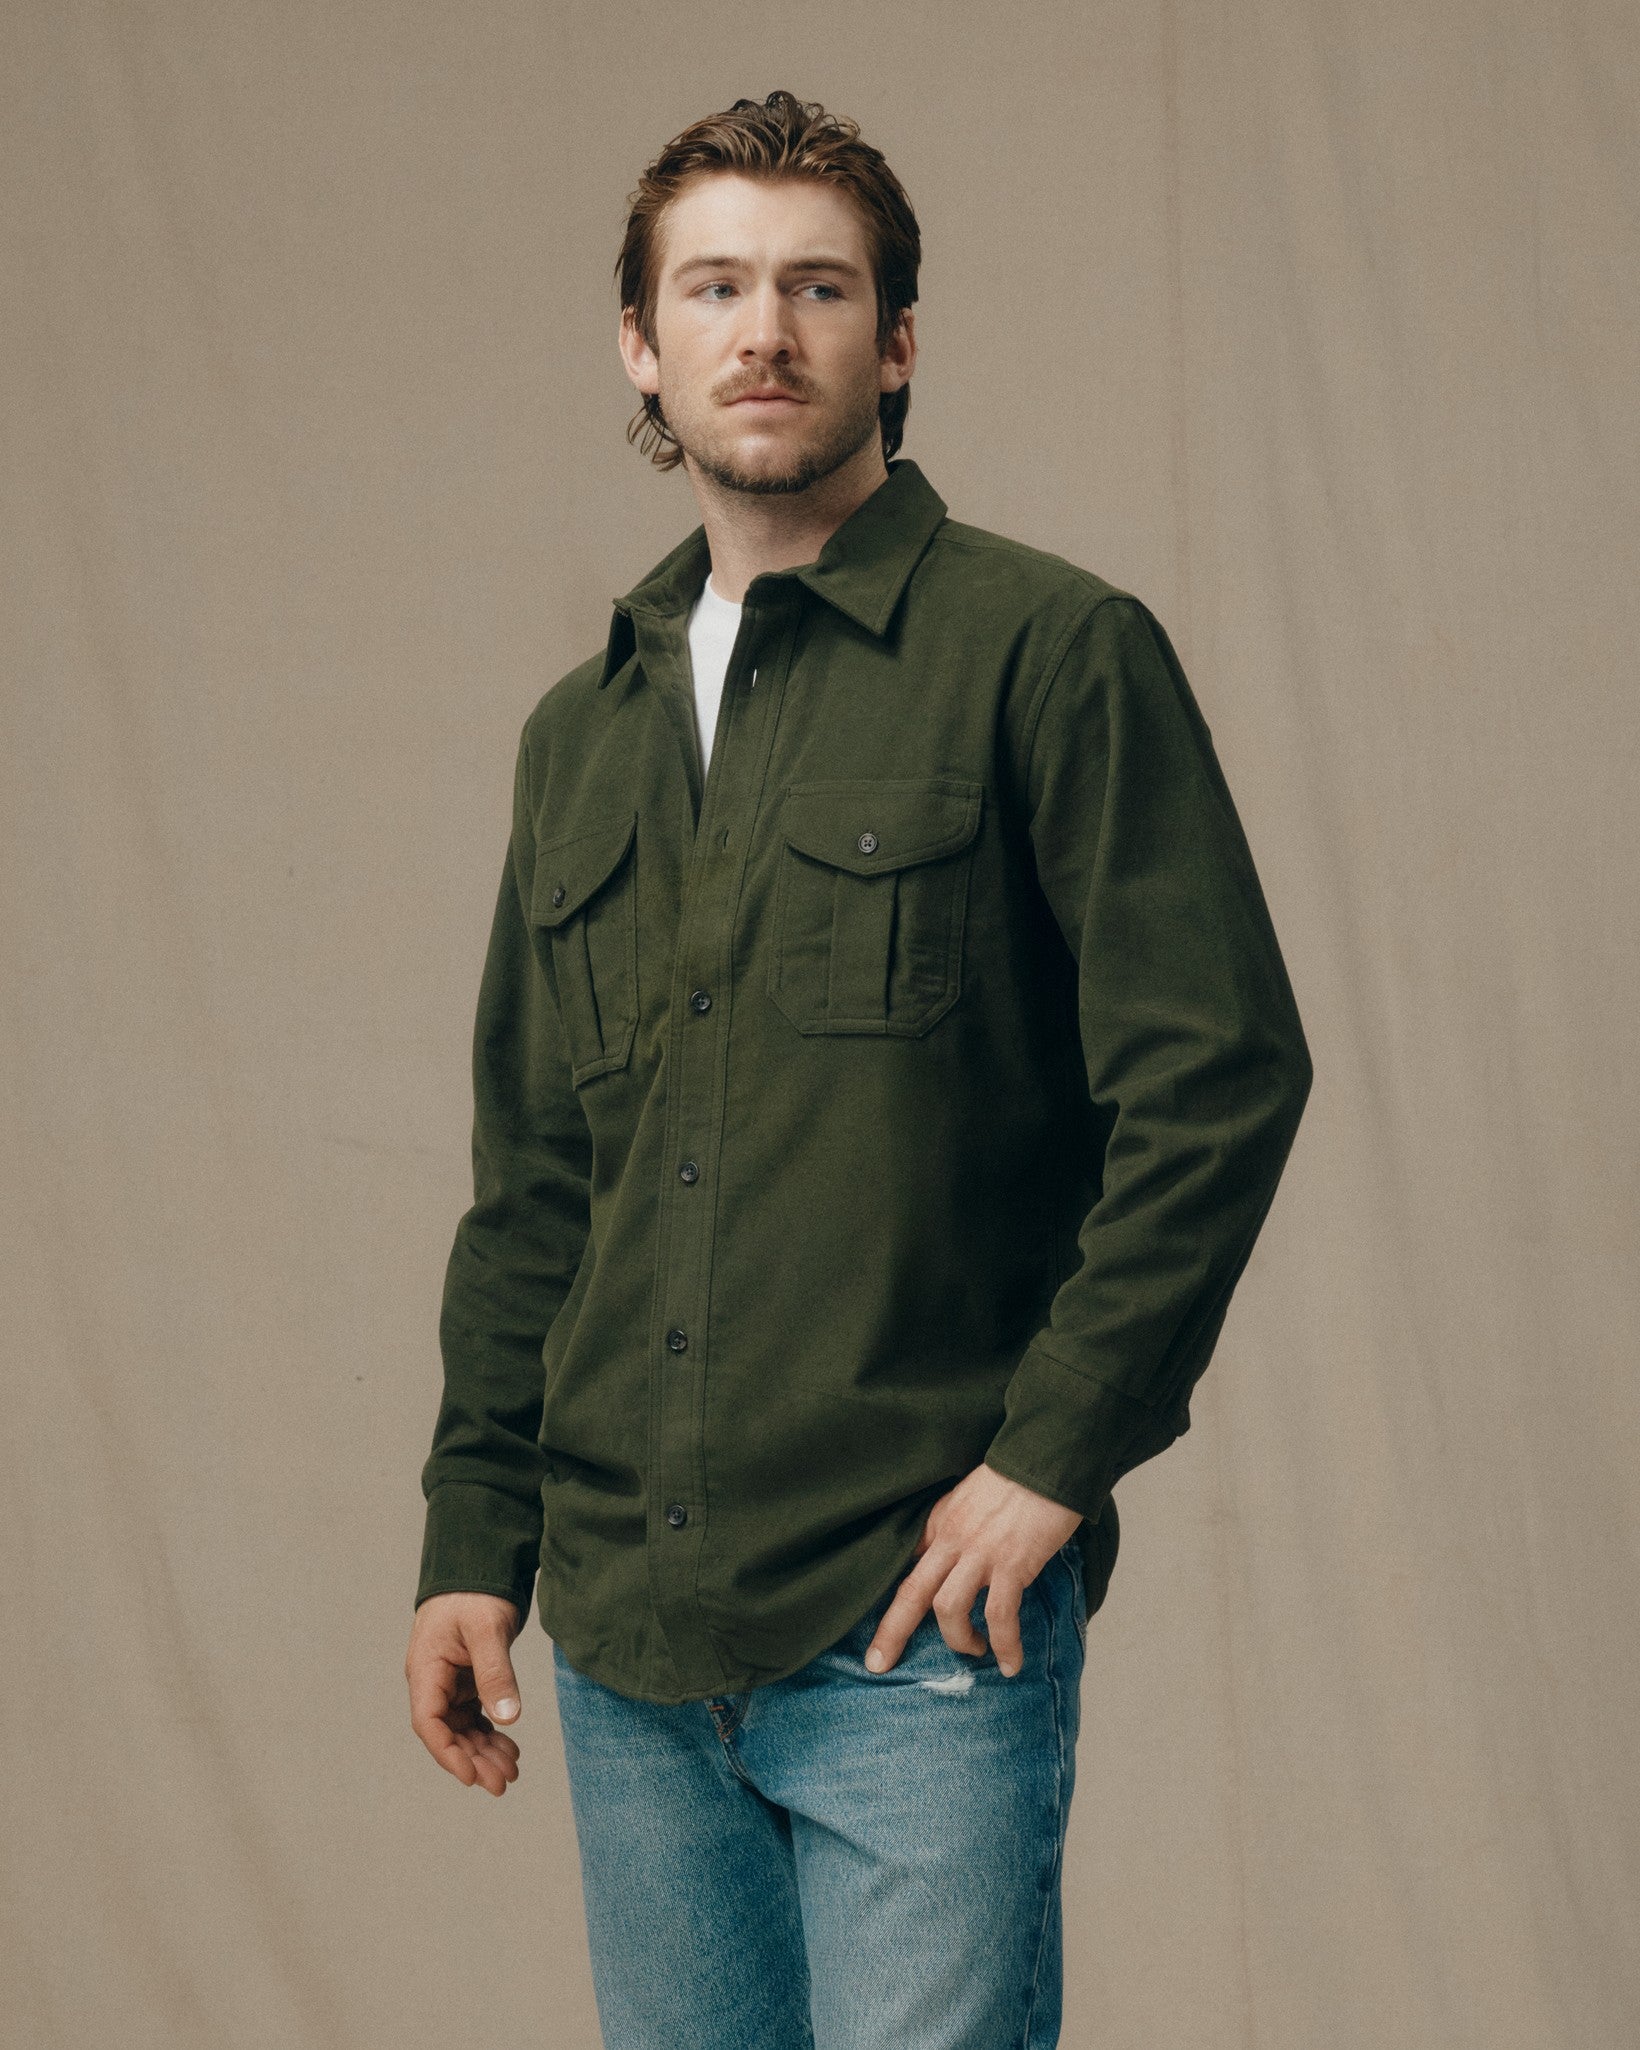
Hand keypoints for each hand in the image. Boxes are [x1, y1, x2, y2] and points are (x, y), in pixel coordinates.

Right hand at [406, 1592, 524, 1795]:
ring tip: (511, 1770)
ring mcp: (450, 1681)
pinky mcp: (467, 1678)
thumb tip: (507, 1718)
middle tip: (503, 1783)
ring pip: (463, 1728)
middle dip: (474, 1760)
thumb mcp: (487, 1630)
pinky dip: (491, 1733)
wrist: (480, 1563)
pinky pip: (475, 1715)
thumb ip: (495, 1673)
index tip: (472, 1776)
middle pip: (448, 1732)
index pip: (429, 1722)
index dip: (448, 1754)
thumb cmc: (475, 1591)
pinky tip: (510, 1748)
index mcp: (426, 1669)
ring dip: (484, 1751)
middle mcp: (433, 1680)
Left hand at [864, 1465, 1082, 1678]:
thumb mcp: (970, 1496)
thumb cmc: (1016, 1477)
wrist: (1046, 1456)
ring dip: (957, 1639)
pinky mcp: (1013, 1563)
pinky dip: (1004, 1645)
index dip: (889, 1596)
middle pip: (911, 1592)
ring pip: (948, 1608)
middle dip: (891, 1631)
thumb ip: (957, 1526)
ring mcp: (980, 1552)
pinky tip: (1012, 1664)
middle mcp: (952, 1539)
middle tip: (878, 1664)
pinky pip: (1000, 1615)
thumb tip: (956, 1559)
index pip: (904, 1563)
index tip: (878, 1624)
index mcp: (939, 1522)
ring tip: (974, 1650)